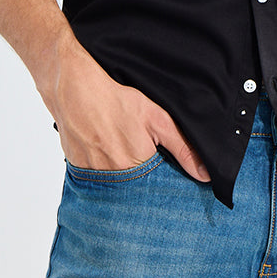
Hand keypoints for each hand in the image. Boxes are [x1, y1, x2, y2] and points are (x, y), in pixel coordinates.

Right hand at [39, 37, 209, 181]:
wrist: (72, 86)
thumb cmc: (114, 98)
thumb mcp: (156, 117)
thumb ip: (182, 147)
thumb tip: (204, 175)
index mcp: (136, 166)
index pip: (158, 190)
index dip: (165, 183)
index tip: (167, 173)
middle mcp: (113, 177)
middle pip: (136, 191)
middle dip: (143, 182)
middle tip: (141, 155)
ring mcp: (92, 175)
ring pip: (115, 186)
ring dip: (123, 177)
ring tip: (121, 149)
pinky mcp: (77, 170)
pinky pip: (96, 179)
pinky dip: (104, 170)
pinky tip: (105, 149)